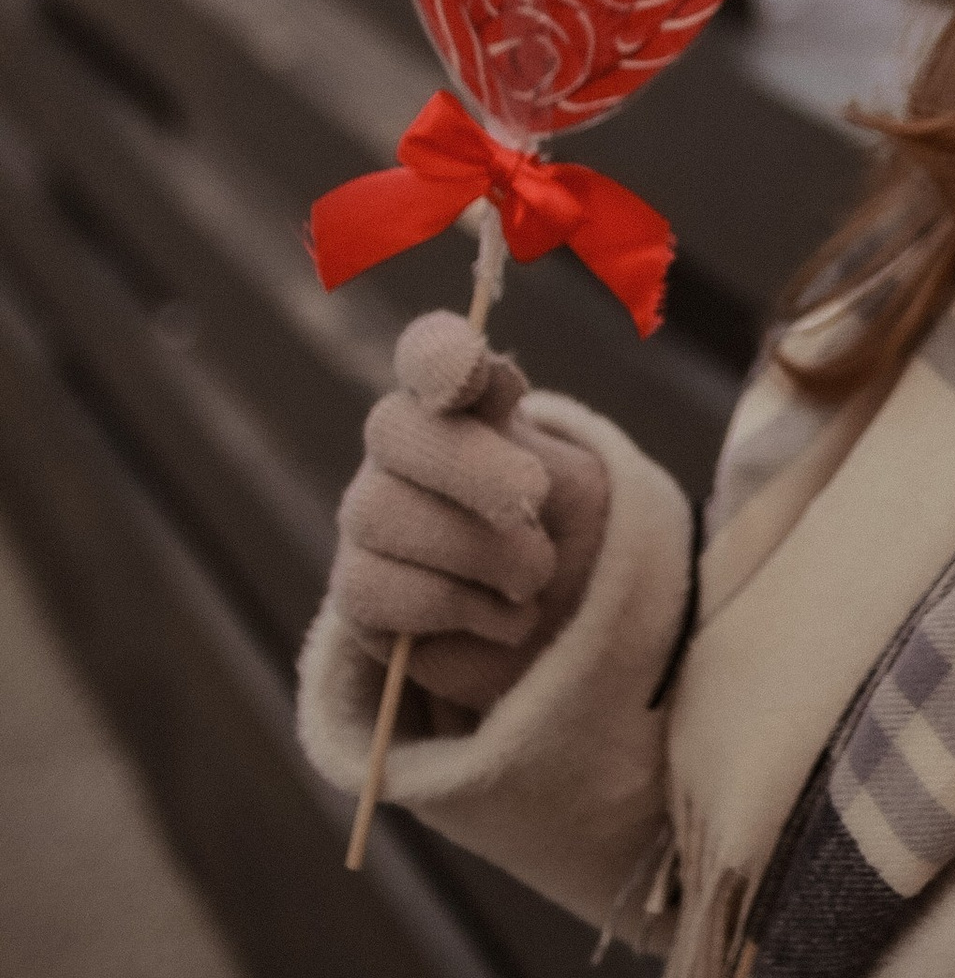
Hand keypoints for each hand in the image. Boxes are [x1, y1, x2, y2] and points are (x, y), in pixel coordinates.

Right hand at [328, 311, 609, 715]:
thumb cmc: (567, 538)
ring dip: (479, 553)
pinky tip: (501, 615)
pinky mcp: (357, 591)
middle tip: (532, 500)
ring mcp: (369, 516)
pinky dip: (457, 608)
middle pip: (394, 430)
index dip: (439, 354)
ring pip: (384, 514)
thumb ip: (529, 438)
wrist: (564, 624)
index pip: (429, 352)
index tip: (469, 369)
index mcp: (461, 401)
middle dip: (471, 468)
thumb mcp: (573, 484)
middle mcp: (401, 448)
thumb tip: (487, 371)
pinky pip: (378, 589)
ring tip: (532, 577)